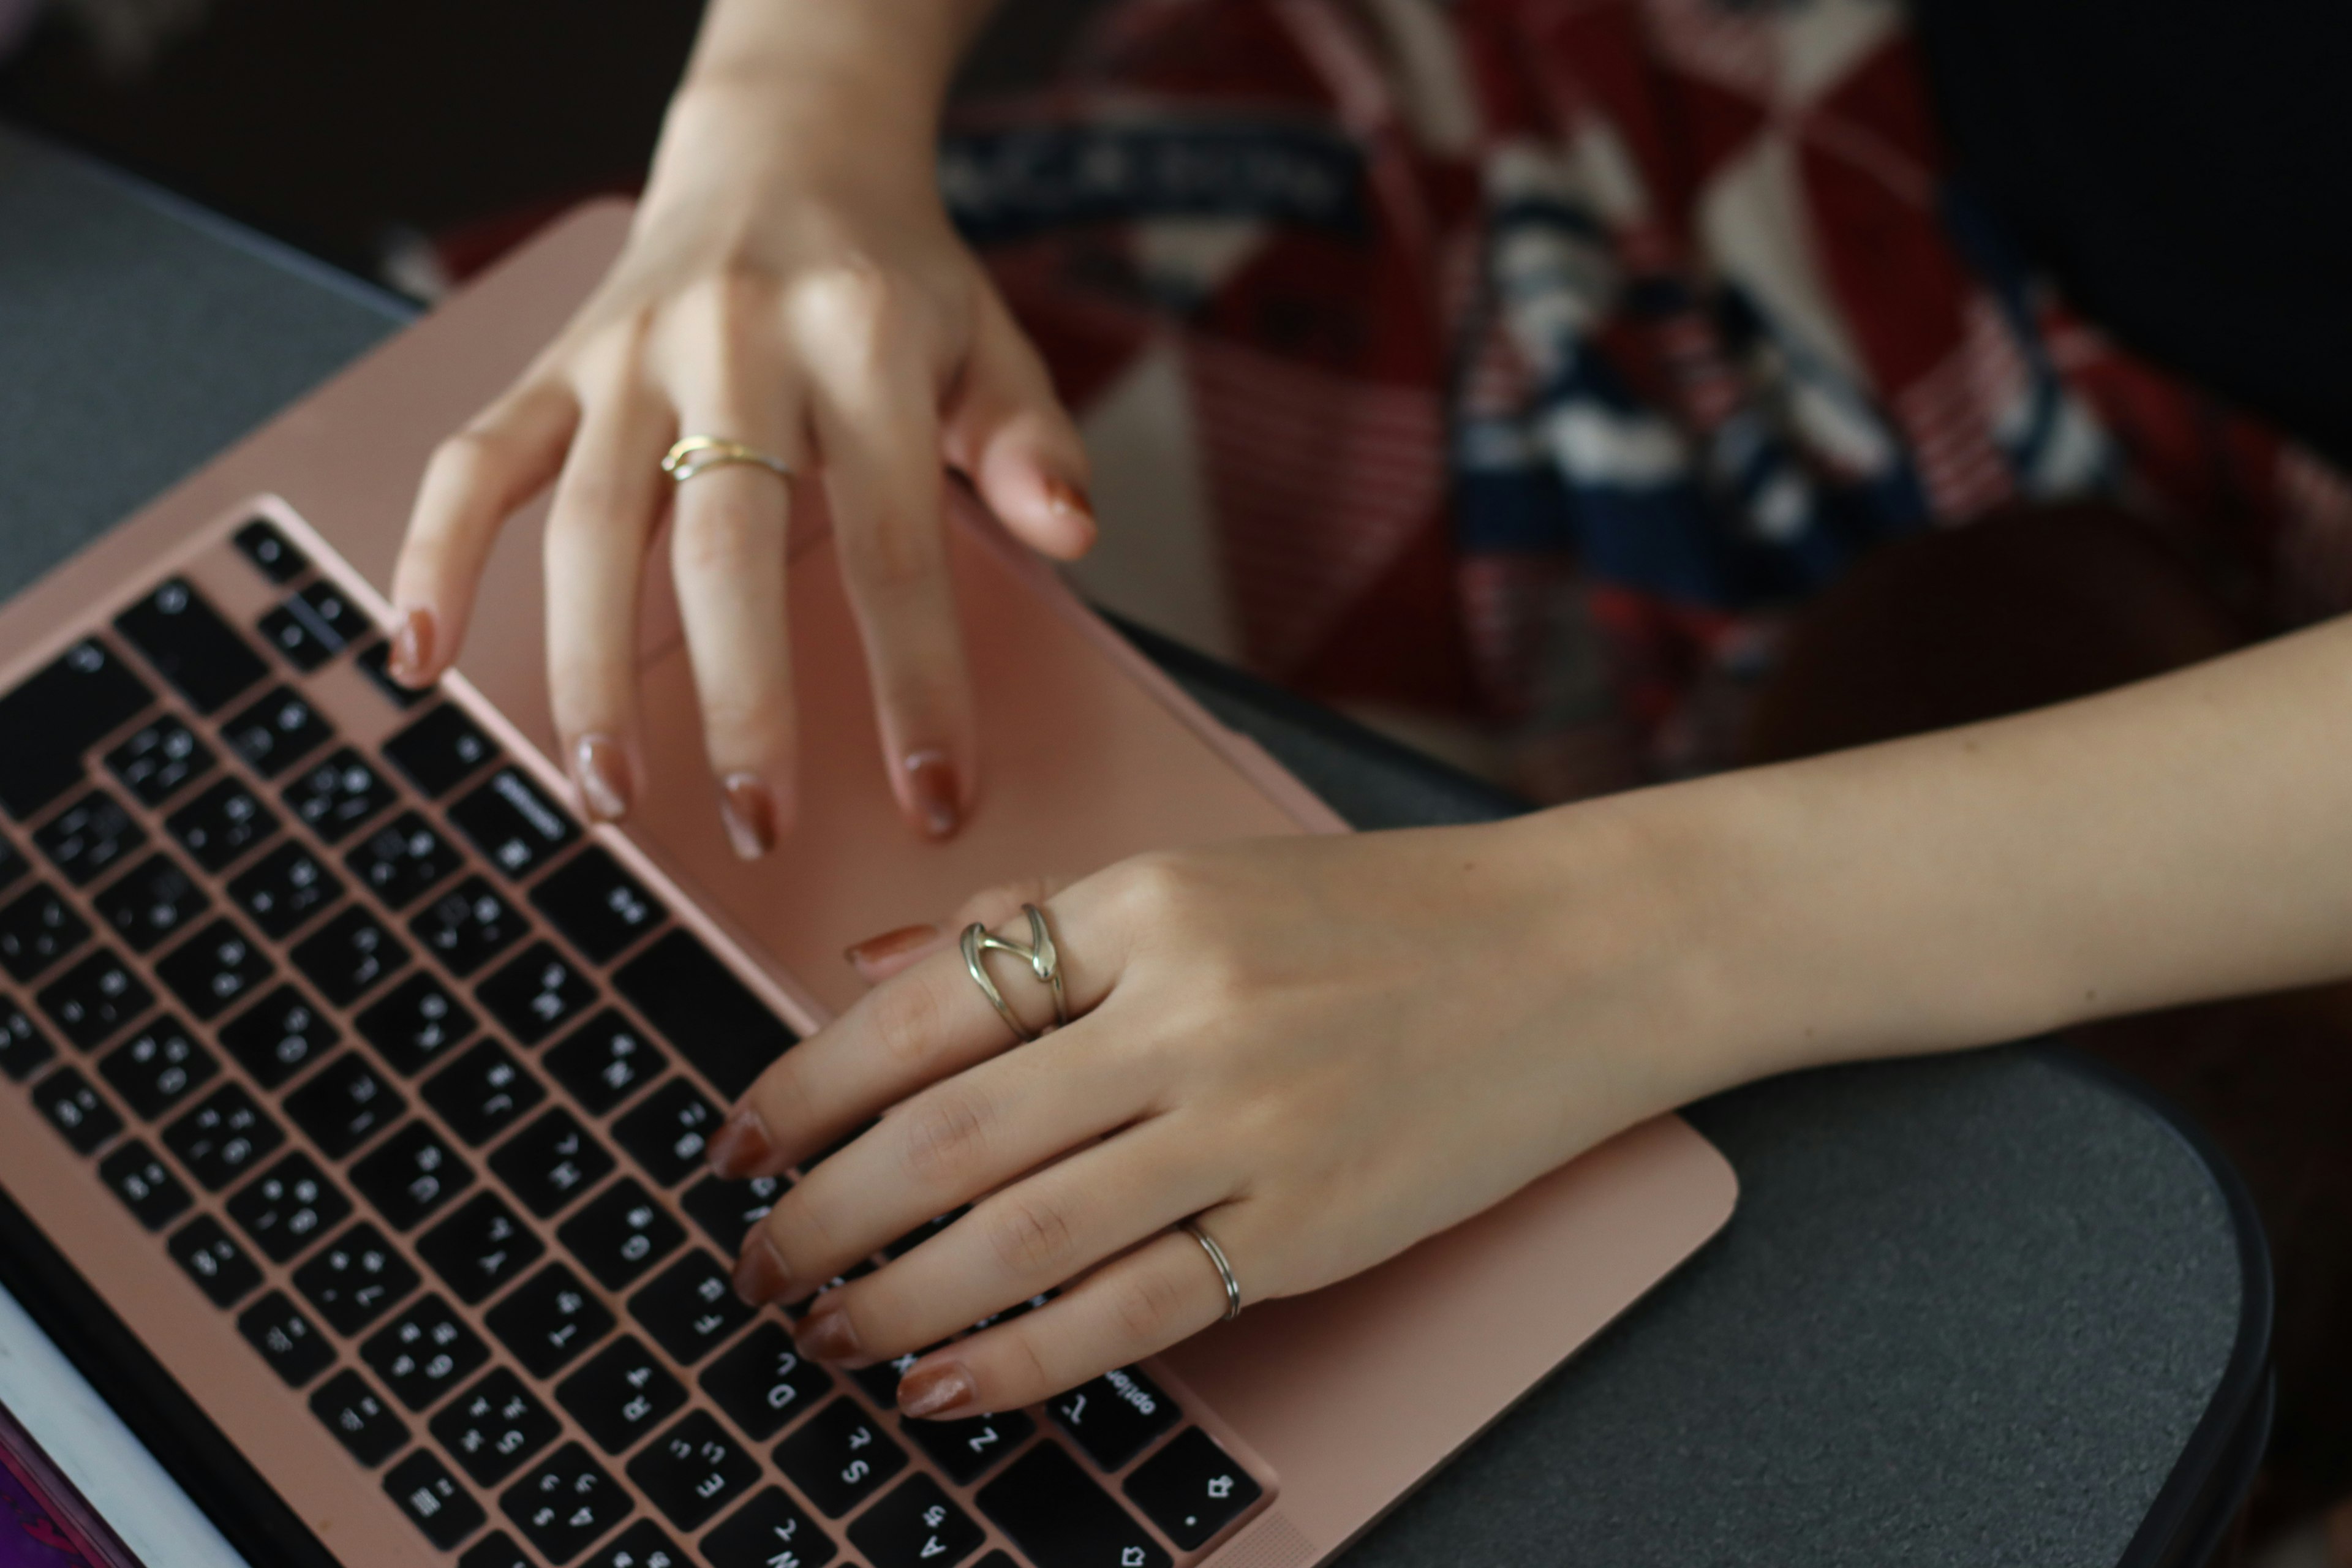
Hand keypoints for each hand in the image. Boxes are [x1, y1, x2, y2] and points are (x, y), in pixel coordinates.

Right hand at [385, 68, 1092, 849]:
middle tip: (758, 825)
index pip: (894, 543)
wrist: (785, 148)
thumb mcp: (991, 340)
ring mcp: (628, 354)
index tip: (934, 800)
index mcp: (864, 342)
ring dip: (588, 670)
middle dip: (743, 701)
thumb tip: (1074, 534)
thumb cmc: (897, 278)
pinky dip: (432, 555)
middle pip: (726, 546)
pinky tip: (422, 662)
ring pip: (588, 524)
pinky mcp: (552, 363)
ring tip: (607, 798)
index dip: (916, 682)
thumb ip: (1031, 442)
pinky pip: (473, 463)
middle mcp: (735, 343)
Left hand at [704, 813, 1737, 1416]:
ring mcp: (1254, 1124)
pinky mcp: (1313, 1225)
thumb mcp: (1202, 874)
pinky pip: (1134, 1309)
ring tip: (823, 1336)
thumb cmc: (1382, 915)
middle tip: (752, 1265)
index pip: (926, 1006)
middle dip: (822, 1214)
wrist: (1575, 955)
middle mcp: (1188, 1010)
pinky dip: (1023, 1359)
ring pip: (1021, 1232)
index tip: (735, 1146)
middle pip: (949, 1131)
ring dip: (895, 1299)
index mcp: (1146, 904)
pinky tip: (945, 1385)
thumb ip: (1037, 918)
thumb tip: (866, 961)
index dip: (803, 1088)